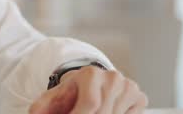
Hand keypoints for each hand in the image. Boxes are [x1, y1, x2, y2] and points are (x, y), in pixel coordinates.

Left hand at [29, 67, 147, 113]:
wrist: (88, 84)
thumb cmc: (70, 94)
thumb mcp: (53, 98)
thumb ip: (43, 107)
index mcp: (90, 74)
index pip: (90, 103)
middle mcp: (112, 77)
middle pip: (104, 113)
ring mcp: (128, 86)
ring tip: (87, 111)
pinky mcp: (139, 96)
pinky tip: (105, 112)